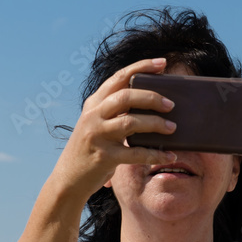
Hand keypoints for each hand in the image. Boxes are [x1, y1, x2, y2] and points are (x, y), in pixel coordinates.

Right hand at [52, 58, 180, 201]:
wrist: (68, 178)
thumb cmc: (91, 148)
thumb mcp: (98, 124)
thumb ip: (116, 111)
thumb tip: (153, 103)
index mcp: (94, 103)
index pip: (119, 77)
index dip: (142, 67)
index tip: (163, 63)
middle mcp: (94, 115)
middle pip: (126, 96)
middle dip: (152, 97)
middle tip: (171, 105)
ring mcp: (98, 135)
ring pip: (131, 122)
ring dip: (156, 124)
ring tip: (172, 128)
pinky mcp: (104, 157)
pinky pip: (136, 153)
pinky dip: (156, 153)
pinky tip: (170, 155)